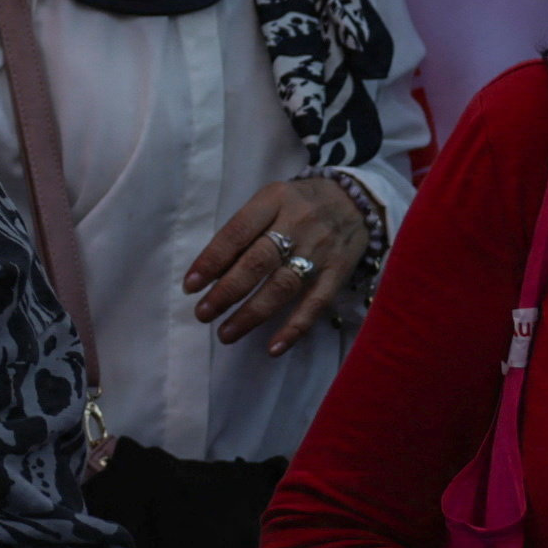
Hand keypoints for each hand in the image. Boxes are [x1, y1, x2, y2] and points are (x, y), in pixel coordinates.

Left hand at [184, 168, 382, 357]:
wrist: (357, 200)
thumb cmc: (299, 203)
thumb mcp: (270, 200)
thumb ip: (245, 230)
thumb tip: (211, 272)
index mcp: (274, 200)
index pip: (237, 232)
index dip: (212, 260)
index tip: (190, 286)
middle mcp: (297, 224)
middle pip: (258, 262)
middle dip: (227, 291)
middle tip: (202, 314)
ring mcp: (320, 250)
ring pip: (283, 287)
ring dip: (252, 314)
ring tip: (225, 334)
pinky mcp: (337, 273)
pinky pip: (315, 304)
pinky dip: (294, 328)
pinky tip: (273, 348)